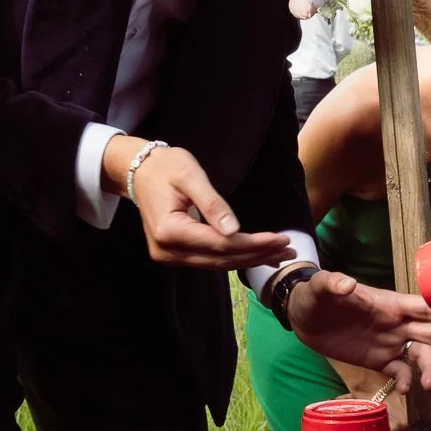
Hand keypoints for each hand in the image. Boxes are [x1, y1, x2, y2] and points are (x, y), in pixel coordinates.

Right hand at [104, 136, 292, 269]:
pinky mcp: (176, 255)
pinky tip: (261, 255)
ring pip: (218, 263)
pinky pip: (211, 260)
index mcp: (169, 231)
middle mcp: (167, 250)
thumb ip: (213, 204)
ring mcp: (170, 256)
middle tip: (290, 248)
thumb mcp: (191, 177)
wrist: (140, 171)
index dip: (254, 244)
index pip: (221, 244)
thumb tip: (235, 231)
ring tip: (282, 253)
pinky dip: (237, 257)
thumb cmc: (167, 167)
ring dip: (251, 259)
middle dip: (258, 254)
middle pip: (222, 259)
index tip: (282, 239)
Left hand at [286, 270, 430, 391]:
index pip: (425, 308)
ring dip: (430, 368)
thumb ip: (332, 284)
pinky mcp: (378, 359)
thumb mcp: (320, 288)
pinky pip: (400, 371)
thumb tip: (347, 283)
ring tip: (427, 386)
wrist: (302, 317)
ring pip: (421, 354)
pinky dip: (406, 380)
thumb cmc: (315, 297)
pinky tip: (403, 391)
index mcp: (389, 304)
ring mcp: (389, 342)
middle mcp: (396, 323)